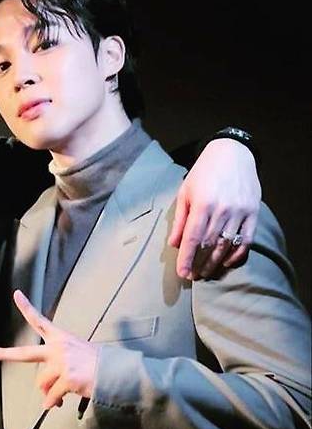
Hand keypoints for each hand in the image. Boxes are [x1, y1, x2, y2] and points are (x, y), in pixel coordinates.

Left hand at [0, 290, 98, 409]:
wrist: (117, 374)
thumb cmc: (99, 365)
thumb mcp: (79, 356)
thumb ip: (58, 368)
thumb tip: (47, 393)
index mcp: (61, 339)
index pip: (40, 321)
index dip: (27, 308)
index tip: (16, 295)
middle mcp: (58, 349)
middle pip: (24, 354)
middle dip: (2, 353)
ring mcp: (62, 364)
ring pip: (41, 383)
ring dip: (48, 393)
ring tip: (59, 397)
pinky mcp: (67, 380)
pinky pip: (51, 397)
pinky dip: (52, 404)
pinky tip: (58, 405)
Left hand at [168, 138, 260, 278]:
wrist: (233, 153)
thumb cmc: (204, 173)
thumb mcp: (186, 192)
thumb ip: (181, 219)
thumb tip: (174, 244)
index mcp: (203, 204)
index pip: (193, 238)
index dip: (187, 258)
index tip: (182, 273)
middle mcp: (223, 209)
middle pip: (210, 245)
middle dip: (199, 263)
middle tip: (192, 276)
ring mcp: (240, 212)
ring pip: (227, 245)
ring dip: (216, 263)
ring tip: (206, 272)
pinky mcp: (253, 212)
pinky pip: (246, 240)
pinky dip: (237, 254)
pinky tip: (226, 262)